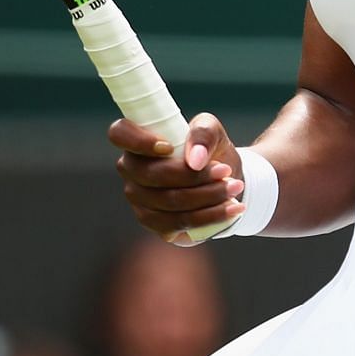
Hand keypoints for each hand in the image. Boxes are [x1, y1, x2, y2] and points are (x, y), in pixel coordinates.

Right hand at [110, 112, 245, 244]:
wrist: (224, 178)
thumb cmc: (209, 149)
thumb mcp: (212, 130)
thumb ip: (204, 133)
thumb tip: (194, 160)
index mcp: (137, 141)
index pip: (119, 133)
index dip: (138, 141)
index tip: (169, 146)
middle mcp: (131, 171)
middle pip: (153, 175)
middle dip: (194, 176)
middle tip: (226, 171)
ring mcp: (140, 201)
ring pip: (170, 202)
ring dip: (207, 196)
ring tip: (235, 187)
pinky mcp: (156, 225)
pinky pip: (179, 224)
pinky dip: (210, 216)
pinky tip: (233, 208)